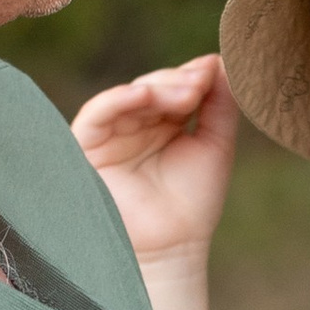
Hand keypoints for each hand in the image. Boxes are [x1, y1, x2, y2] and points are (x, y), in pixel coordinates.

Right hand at [72, 55, 237, 265]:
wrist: (170, 247)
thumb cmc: (192, 203)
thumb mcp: (215, 145)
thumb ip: (220, 105)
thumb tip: (221, 63)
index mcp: (164, 123)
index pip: (176, 87)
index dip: (194, 77)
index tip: (216, 70)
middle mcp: (136, 124)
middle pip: (154, 87)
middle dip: (179, 81)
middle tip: (202, 83)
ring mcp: (112, 133)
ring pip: (130, 95)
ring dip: (158, 88)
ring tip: (186, 92)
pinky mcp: (87, 145)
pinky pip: (99, 113)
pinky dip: (120, 99)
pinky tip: (145, 95)